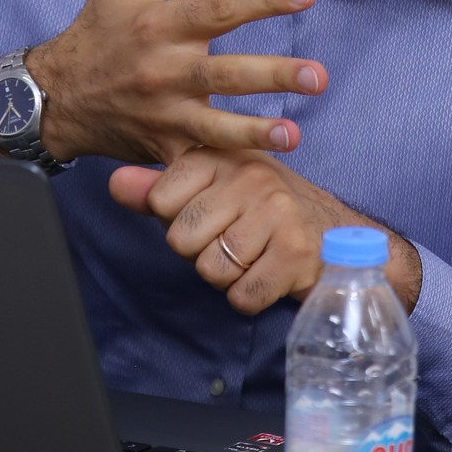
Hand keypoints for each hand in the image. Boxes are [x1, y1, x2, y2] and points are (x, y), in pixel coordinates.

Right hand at [23, 0, 326, 164]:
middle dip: (273, 75)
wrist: (56, 95)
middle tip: (318, 75)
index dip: (264, 0)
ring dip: (256, 133)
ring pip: (215, 127)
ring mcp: (163, 115)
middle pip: (225, 74)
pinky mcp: (163, 148)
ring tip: (294, 134)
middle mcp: (163, 71)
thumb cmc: (99, 28)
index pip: (219, 9)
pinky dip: (226, 168)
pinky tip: (260, 176)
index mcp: (158, 24)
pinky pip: (198, 162)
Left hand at [109, 148, 422, 316]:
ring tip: (254, 255)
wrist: (337, 236)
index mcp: (224, 155)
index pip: (160, 199)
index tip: (210, 213)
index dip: (177, 220)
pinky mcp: (296, 252)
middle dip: (202, 252)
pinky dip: (250, 296)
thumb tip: (114, 183)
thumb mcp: (210, 191)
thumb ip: (157, 190)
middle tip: (235, 239)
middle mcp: (251, 176)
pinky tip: (268, 273)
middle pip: (181, 238)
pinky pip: (242, 295)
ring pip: (210, 270)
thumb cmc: (260, 212)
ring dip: (228, 277)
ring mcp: (276, 212)